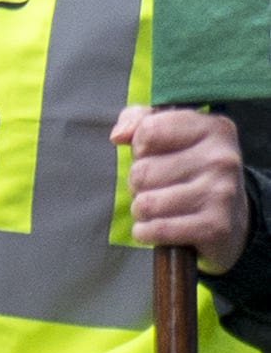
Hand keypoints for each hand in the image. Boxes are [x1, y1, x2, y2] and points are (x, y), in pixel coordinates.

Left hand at [124, 102, 252, 272]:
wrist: (233, 218)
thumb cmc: (190, 170)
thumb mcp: (171, 134)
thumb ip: (139, 120)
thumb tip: (119, 136)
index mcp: (213, 129)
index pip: (148, 131)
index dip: (140, 148)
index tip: (157, 156)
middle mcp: (222, 158)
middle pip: (141, 172)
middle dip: (139, 184)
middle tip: (162, 187)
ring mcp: (221, 193)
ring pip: (145, 204)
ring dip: (143, 210)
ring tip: (164, 207)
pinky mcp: (216, 227)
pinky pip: (156, 230)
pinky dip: (147, 232)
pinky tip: (161, 227)